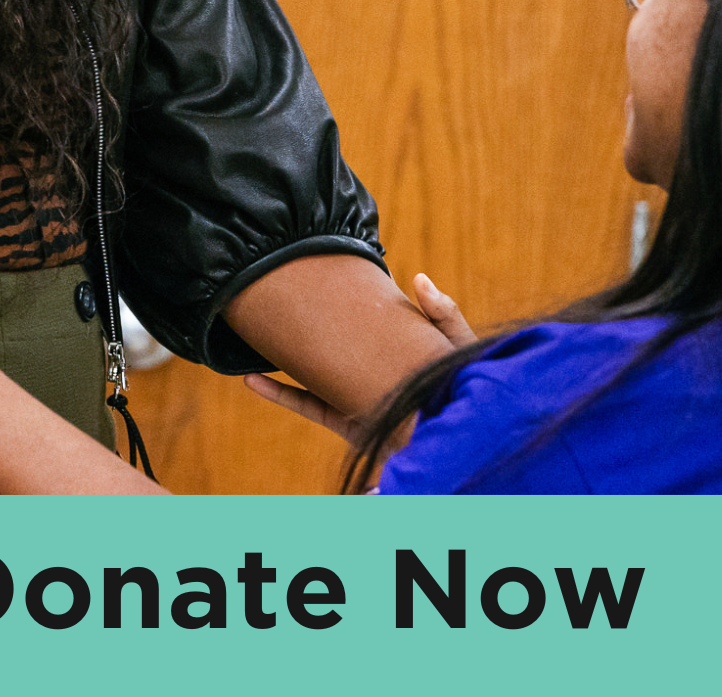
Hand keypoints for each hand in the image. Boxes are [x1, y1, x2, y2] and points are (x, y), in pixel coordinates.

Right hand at [242, 272, 474, 441]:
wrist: (460, 445)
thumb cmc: (468, 395)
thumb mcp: (459, 349)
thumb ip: (444, 314)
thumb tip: (417, 277)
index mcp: (400, 350)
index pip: (372, 320)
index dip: (351, 299)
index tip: (325, 275)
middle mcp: (374, 372)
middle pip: (337, 345)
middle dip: (311, 325)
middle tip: (281, 297)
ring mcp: (357, 396)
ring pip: (314, 372)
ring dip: (285, 357)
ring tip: (257, 334)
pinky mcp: (347, 423)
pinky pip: (308, 405)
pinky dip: (280, 394)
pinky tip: (253, 380)